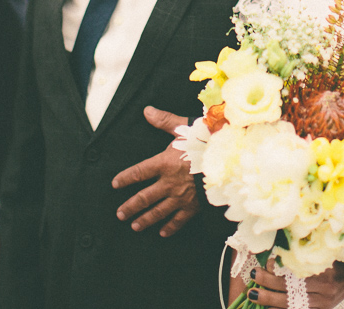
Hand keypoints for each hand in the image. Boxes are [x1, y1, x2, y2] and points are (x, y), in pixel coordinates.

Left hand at [111, 107, 197, 235]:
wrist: (229, 160)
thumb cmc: (206, 141)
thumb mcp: (183, 128)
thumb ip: (164, 120)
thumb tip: (147, 110)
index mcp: (164, 163)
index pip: (138, 172)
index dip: (125, 178)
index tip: (115, 184)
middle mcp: (169, 182)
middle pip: (144, 197)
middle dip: (130, 206)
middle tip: (120, 214)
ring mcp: (181, 197)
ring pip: (158, 212)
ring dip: (145, 219)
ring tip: (134, 226)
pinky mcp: (194, 206)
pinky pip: (179, 219)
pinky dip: (170, 227)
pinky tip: (162, 232)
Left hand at [245, 259, 343, 307]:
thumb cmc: (337, 259)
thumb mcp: (324, 251)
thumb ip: (305, 252)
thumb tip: (277, 251)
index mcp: (324, 271)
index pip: (294, 273)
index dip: (276, 271)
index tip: (262, 265)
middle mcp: (324, 290)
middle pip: (290, 290)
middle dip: (268, 285)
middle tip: (253, 279)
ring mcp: (322, 304)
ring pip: (291, 305)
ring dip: (271, 301)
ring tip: (254, 295)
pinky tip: (269, 307)